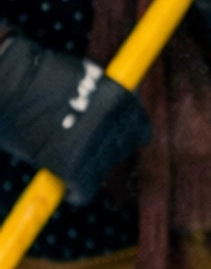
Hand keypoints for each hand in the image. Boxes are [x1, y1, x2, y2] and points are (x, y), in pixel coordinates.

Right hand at [0, 29, 150, 202]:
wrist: (6, 83)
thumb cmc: (35, 76)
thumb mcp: (81, 77)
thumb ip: (101, 96)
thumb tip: (114, 115)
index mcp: (121, 99)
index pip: (139, 127)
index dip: (124, 134)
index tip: (112, 138)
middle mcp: (115, 124)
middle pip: (121, 150)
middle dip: (103, 151)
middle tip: (80, 149)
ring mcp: (96, 146)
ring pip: (101, 171)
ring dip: (88, 169)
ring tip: (65, 162)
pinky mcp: (75, 168)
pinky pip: (83, 191)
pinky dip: (75, 192)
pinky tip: (66, 187)